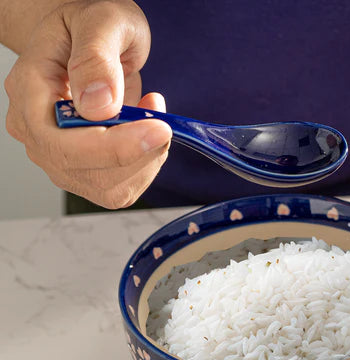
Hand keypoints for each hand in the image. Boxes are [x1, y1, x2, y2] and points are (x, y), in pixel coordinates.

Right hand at [4, 0, 171, 208]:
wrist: (92, 37)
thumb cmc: (92, 24)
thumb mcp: (101, 22)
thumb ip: (97, 58)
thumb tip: (98, 105)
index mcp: (30, 92)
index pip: (61, 143)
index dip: (115, 148)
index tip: (159, 130)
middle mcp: (37, 132)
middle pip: (88, 173)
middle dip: (138, 154)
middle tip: (160, 118)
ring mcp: (60, 157)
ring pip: (110, 189)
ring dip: (146, 160)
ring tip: (151, 116)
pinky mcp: (86, 171)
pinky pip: (121, 188)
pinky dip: (147, 165)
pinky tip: (147, 132)